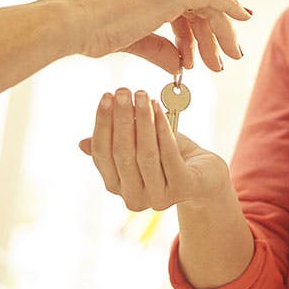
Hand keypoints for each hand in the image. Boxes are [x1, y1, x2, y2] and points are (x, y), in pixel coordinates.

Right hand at [57, 0, 250, 72]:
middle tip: (221, 62)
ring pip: (206, 6)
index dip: (193, 33)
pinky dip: (229, 5)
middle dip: (210, 36)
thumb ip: (159, 48)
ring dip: (217, 35)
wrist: (70, 24)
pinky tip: (243, 17)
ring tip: (221, 63)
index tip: (201, 55)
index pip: (179, 7)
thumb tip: (180, 66)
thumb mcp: (130, 40)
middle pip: (196, 6)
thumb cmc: (88, 31)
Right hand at [78, 87, 233, 210]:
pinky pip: (169, 154)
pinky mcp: (183, 188)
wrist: (206, 175)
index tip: (106, 96)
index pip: (102, 154)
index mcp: (116, 186)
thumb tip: (82, 143)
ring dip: (142, 120)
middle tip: (123, 90)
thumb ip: (114, 143)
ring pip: (145, 153)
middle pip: (122, 153)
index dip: (103, 124)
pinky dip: (162, 129)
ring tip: (142, 94)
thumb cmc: (168, 156)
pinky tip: (158, 108)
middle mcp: (133, 197)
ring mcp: (158, 197)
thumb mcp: (138, 147)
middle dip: (121, 118)